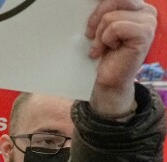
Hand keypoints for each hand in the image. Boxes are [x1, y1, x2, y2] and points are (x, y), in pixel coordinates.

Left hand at [86, 0, 156, 117]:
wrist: (108, 78)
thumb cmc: (103, 51)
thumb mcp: (100, 25)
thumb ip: (103, 9)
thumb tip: (90, 0)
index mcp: (137, 5)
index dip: (101, 1)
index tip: (88, 1)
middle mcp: (147, 11)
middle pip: (113, 0)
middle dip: (96, 17)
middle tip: (90, 34)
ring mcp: (148, 22)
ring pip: (110, 16)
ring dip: (99, 34)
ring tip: (101, 46)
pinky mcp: (144, 34)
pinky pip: (114, 27)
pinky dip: (105, 40)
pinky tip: (107, 50)